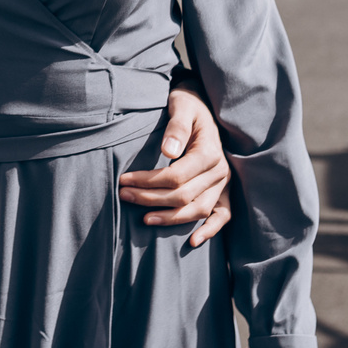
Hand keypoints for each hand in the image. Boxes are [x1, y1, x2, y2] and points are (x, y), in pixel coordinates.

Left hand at [117, 88, 231, 246]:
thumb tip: (169, 150)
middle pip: (183, 195)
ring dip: (171, 217)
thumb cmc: (188, 106)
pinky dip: (210, 230)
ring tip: (144, 218)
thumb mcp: (181, 106)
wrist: (202, 107)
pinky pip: (222, 216)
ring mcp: (223, 184)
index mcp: (209, 152)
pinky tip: (191, 241)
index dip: (148, 182)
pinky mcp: (224, 191)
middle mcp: (220, 172)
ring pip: (198, 209)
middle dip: (150, 198)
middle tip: (124, 196)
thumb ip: (176, 127)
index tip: (123, 180)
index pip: (176, 176)